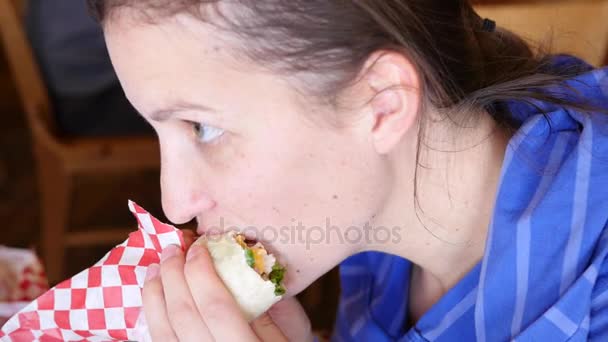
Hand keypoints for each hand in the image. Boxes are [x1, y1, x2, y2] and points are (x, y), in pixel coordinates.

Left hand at [142, 239, 312, 340]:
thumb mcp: (290, 333)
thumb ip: (266, 306)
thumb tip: (238, 265)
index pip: (216, 307)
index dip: (202, 272)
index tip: (198, 246)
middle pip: (183, 316)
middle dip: (173, 276)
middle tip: (172, 249)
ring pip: (163, 332)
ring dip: (154, 295)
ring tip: (155, 269)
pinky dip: (153, 317)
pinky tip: (155, 298)